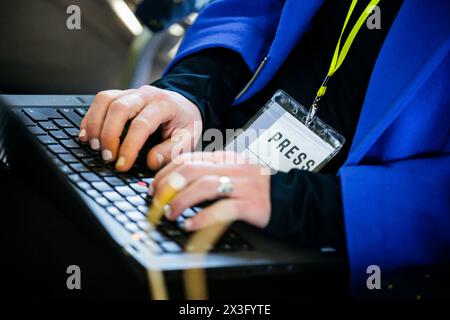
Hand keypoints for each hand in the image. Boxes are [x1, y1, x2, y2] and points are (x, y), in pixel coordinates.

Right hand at [78, 86, 202, 170]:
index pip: (142, 124)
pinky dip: (90, 118)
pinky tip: (88, 135)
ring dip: (95, 124)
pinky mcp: (120, 95)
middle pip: (119, 108)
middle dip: (109, 135)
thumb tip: (152, 162)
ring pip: (105, 100)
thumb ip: (172, 150)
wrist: (184, 104)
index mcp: (165, 105)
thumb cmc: (183, 122)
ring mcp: (131, 92)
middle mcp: (146, 95)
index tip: (122, 164)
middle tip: (107, 157)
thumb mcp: (188, 138)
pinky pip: (100, 100)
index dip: (129, 146)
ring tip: (94, 147)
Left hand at [151, 151, 270, 230]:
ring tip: (169, 214)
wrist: (289, 197)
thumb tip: (176, 184)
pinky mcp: (251, 204)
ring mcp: (242, 185)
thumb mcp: (232, 172)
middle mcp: (232, 167)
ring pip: (204, 186)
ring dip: (180, 201)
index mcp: (225, 158)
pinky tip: (189, 225)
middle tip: (157, 201)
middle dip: (168, 186)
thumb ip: (209, 174)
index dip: (166, 172)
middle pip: (191, 170)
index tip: (153, 186)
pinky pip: (222, 209)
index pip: (188, 158)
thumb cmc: (255, 188)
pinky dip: (201, 218)